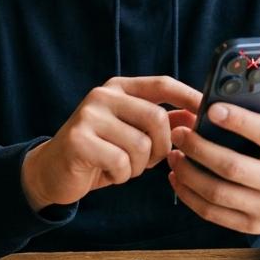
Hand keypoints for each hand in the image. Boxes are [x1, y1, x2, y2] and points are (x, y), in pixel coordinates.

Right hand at [21, 76, 200, 210]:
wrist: (53, 170)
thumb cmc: (99, 152)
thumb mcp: (132, 133)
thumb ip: (161, 123)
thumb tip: (195, 117)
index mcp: (119, 88)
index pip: (162, 84)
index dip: (189, 96)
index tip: (207, 113)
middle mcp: (103, 96)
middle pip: (156, 118)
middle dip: (162, 147)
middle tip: (153, 160)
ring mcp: (89, 116)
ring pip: (140, 145)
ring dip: (140, 166)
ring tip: (124, 167)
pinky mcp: (79, 140)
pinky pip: (121, 162)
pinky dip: (122, 175)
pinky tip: (109, 173)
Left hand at [167, 82, 259, 234]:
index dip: (238, 121)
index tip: (211, 109)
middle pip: (232, 167)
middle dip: (200, 148)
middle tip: (180, 132)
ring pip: (217, 192)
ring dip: (188, 172)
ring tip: (173, 153)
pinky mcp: (249, 225)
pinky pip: (212, 212)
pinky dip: (189, 195)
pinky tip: (177, 177)